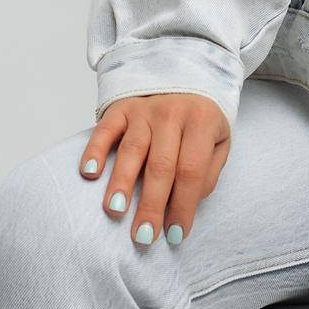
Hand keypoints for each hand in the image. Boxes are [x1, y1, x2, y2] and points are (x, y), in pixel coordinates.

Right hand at [79, 94, 230, 246]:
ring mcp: (145, 109)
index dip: (184, 205)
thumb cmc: (201, 118)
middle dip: (151, 204)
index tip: (175, 235)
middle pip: (161, 165)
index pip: (192, 170)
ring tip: (115, 210)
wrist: (186, 72)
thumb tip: (187, 206)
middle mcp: (172, 113)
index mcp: (202, 121)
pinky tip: (89, 173)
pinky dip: (95, 150)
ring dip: (121, 182)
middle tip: (143, 236)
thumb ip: (208, 172)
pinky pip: (106, 129)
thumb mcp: (218, 140)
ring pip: (133, 149)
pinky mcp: (121, 108)